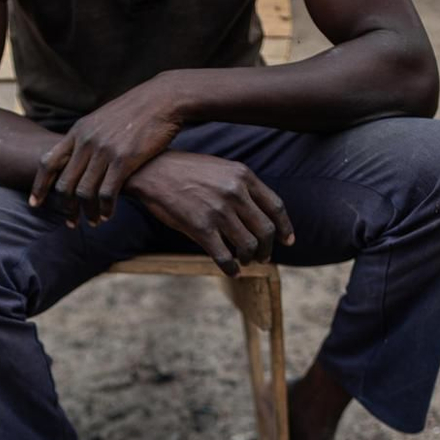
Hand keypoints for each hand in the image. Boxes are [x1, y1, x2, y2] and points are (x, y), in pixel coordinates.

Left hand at [28, 78, 183, 226]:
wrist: (161, 99)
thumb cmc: (134, 111)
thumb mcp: (101, 118)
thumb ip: (86, 136)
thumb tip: (75, 155)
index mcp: (78, 131)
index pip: (48, 162)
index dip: (39, 186)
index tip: (34, 204)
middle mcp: (86, 141)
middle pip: (64, 183)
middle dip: (65, 208)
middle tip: (71, 223)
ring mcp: (104, 151)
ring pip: (84, 192)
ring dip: (86, 212)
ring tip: (92, 222)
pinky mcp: (124, 160)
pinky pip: (107, 193)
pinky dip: (105, 208)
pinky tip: (107, 214)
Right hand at [123, 152, 293, 275]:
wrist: (152, 170)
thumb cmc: (186, 171)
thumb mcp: (221, 168)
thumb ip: (241, 186)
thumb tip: (257, 214)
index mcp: (243, 176)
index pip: (275, 207)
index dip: (284, 227)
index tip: (288, 241)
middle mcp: (235, 192)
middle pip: (265, 230)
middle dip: (267, 248)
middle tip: (263, 257)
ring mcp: (218, 211)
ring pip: (248, 246)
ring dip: (250, 258)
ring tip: (244, 261)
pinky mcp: (200, 227)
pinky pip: (225, 256)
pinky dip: (232, 268)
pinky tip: (232, 271)